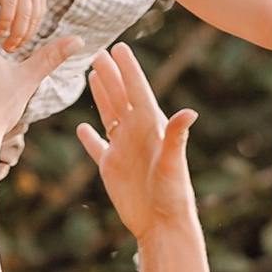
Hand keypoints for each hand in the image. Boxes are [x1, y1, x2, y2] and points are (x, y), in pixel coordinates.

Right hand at [0, 0, 50, 52]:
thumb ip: (18, 5)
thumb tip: (16, 29)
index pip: (37, 19)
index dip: (28, 36)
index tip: (17, 46)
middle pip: (33, 20)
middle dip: (23, 39)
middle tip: (11, 51)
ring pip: (24, 16)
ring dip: (16, 35)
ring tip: (6, 46)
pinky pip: (9, 7)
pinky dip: (5, 22)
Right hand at [76, 43, 198, 239]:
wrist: (162, 224)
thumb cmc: (173, 194)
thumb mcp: (174, 163)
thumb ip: (177, 136)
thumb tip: (190, 112)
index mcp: (151, 126)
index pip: (137, 90)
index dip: (128, 68)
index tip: (119, 47)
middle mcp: (137, 133)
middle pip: (120, 96)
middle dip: (111, 74)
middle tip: (100, 52)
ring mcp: (123, 149)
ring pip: (109, 114)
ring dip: (102, 95)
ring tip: (94, 74)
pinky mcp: (111, 167)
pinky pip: (97, 147)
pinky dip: (89, 137)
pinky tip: (82, 126)